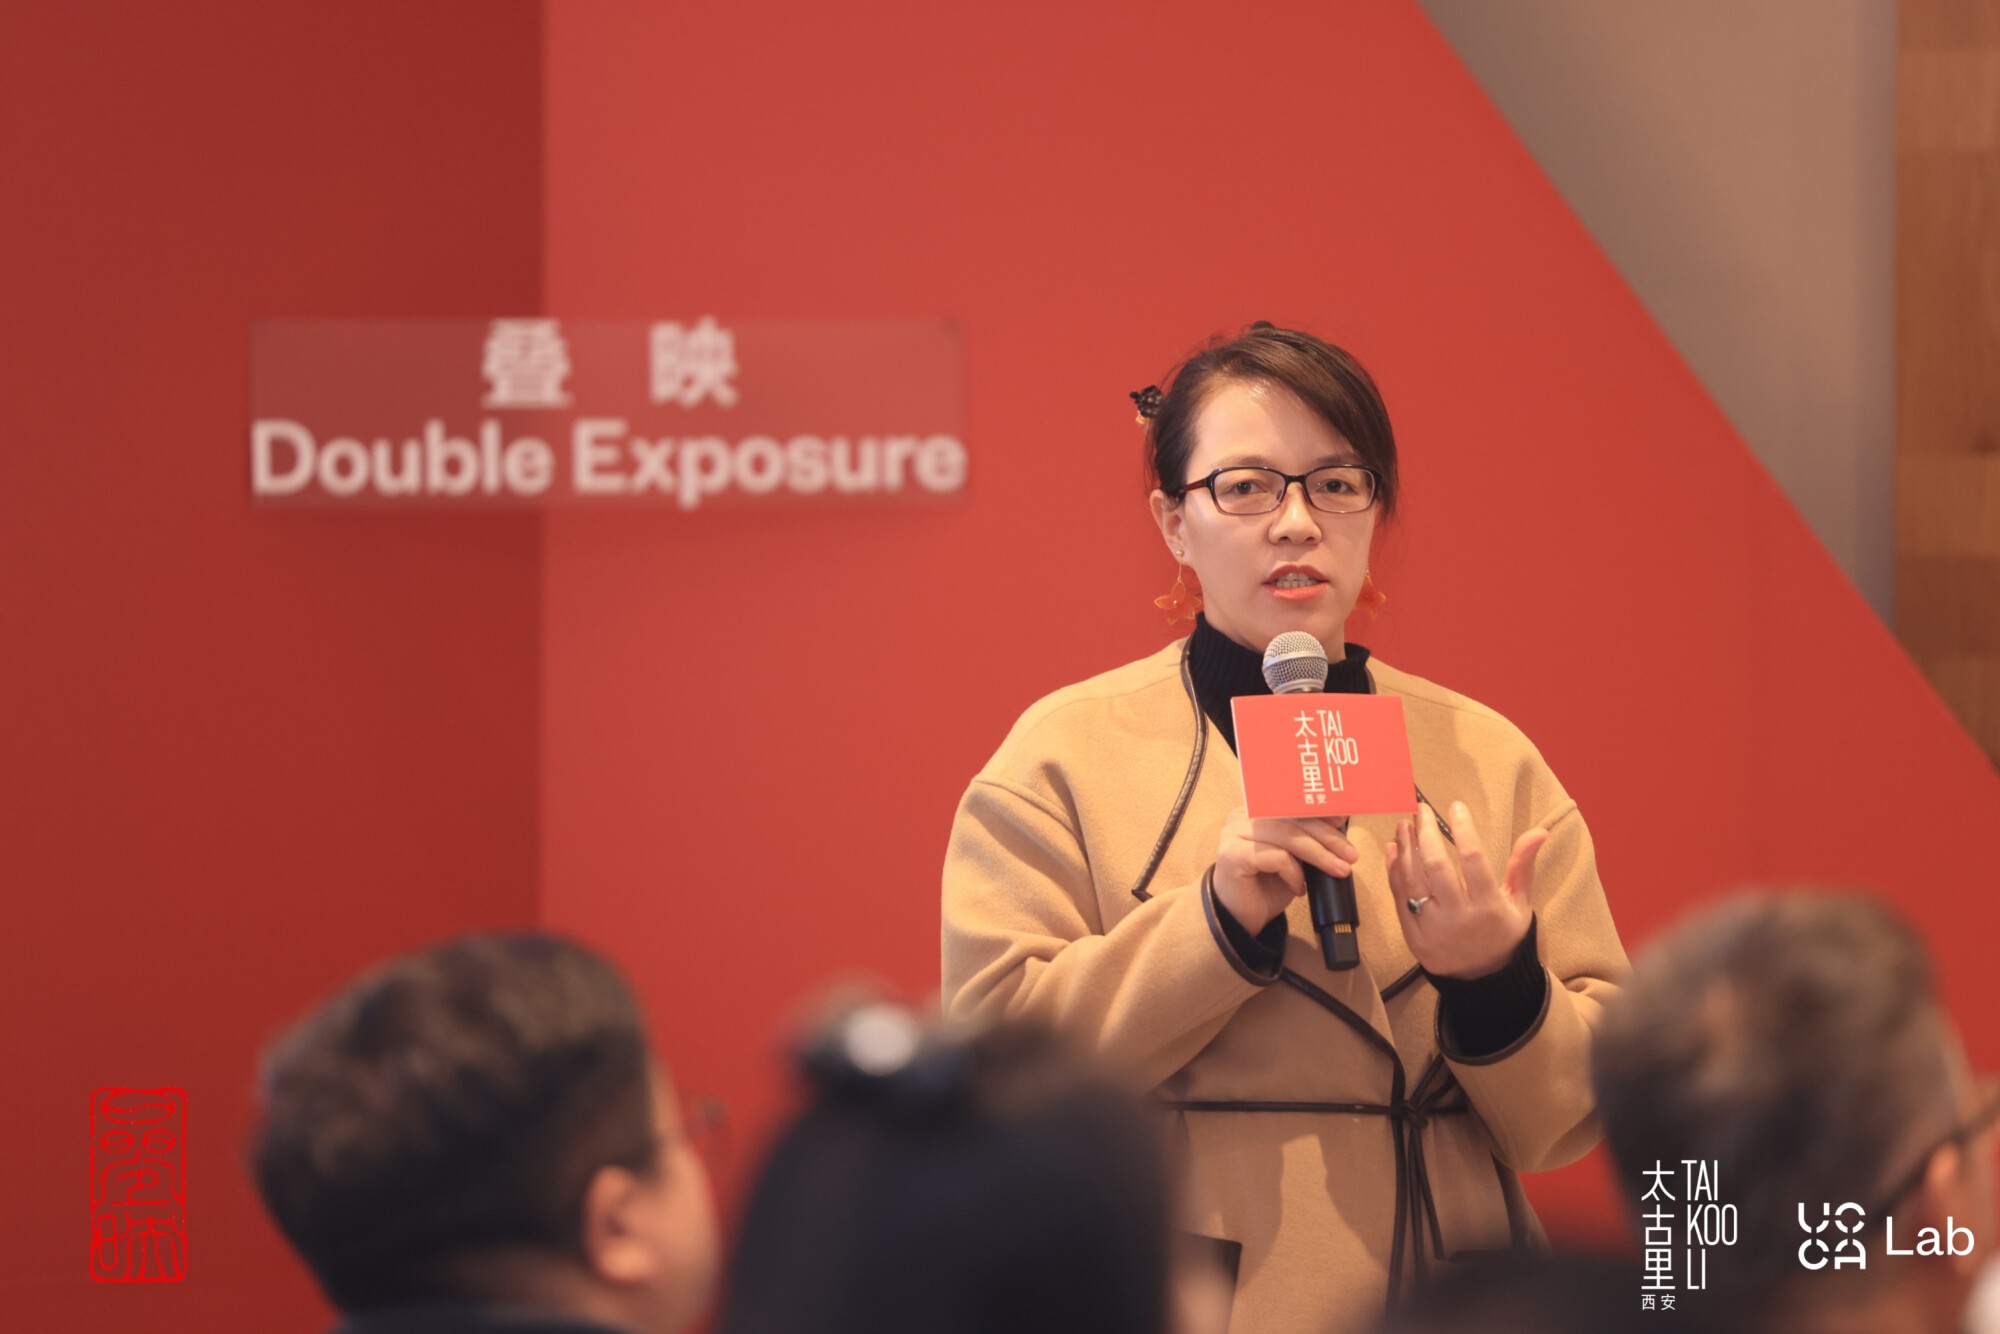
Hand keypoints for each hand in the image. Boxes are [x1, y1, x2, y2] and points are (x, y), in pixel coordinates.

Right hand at [1212, 805, 1356, 936]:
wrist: (1239, 919)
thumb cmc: (1266, 886)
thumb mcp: (1293, 857)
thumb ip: (1306, 838)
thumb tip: (1338, 821)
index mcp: (1254, 811)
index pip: (1291, 804)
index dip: (1319, 810)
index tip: (1343, 820)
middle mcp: (1241, 817)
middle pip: (1292, 818)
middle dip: (1327, 837)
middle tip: (1350, 855)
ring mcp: (1233, 834)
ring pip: (1287, 836)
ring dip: (1319, 855)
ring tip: (1338, 870)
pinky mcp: (1232, 855)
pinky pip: (1276, 857)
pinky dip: (1295, 873)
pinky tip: (1299, 889)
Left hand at [1386, 801, 1544, 978]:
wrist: (1483, 980)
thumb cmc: (1503, 935)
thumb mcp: (1520, 903)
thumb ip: (1523, 866)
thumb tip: (1539, 831)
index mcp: (1489, 907)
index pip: (1473, 859)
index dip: (1463, 829)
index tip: (1456, 807)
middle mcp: (1459, 918)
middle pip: (1436, 867)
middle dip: (1425, 833)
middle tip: (1420, 811)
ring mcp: (1433, 929)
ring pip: (1412, 881)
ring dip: (1405, 848)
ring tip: (1404, 825)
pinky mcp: (1414, 937)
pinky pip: (1400, 898)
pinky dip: (1394, 871)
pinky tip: (1394, 850)